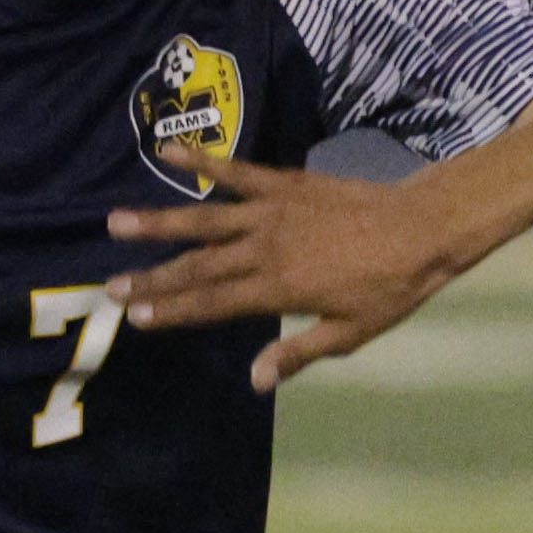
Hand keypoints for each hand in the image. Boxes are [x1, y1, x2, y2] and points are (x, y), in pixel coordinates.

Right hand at [102, 156, 454, 389]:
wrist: (422, 229)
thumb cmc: (390, 289)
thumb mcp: (350, 334)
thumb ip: (298, 353)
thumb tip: (255, 380)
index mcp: (279, 290)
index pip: (215, 304)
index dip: (174, 311)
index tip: (136, 317)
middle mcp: (266, 250)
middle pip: (199, 266)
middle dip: (153, 278)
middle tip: (110, 286)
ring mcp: (272, 212)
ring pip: (206, 219)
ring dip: (159, 221)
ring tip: (116, 223)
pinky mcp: (284, 183)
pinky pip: (235, 171)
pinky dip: (201, 160)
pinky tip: (167, 152)